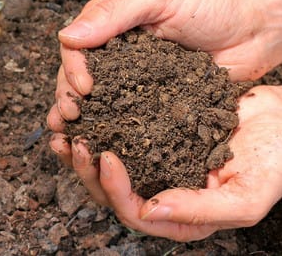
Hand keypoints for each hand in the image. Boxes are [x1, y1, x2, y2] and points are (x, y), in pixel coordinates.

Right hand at [48, 0, 281, 129]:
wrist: (255, 29)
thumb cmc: (209, 3)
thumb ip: (114, 13)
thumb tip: (67, 36)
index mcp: (109, 23)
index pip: (75, 46)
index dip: (72, 68)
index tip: (84, 87)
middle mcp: (114, 52)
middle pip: (78, 76)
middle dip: (68, 97)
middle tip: (71, 117)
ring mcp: (132, 79)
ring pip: (97, 100)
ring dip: (82, 119)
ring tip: (72, 137)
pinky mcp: (151, 102)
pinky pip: (126, 117)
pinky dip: (111, 131)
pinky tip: (101, 146)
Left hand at [49, 85, 281, 240]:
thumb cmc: (275, 161)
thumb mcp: (246, 195)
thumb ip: (201, 210)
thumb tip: (149, 210)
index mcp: (181, 215)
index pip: (135, 213)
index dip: (114, 189)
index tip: (106, 157)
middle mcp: (162, 191)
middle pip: (111, 192)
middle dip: (87, 170)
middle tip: (74, 141)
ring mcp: (155, 162)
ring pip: (106, 165)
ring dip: (82, 150)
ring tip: (64, 129)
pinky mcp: (151, 134)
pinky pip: (116, 133)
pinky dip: (97, 124)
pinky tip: (84, 110)